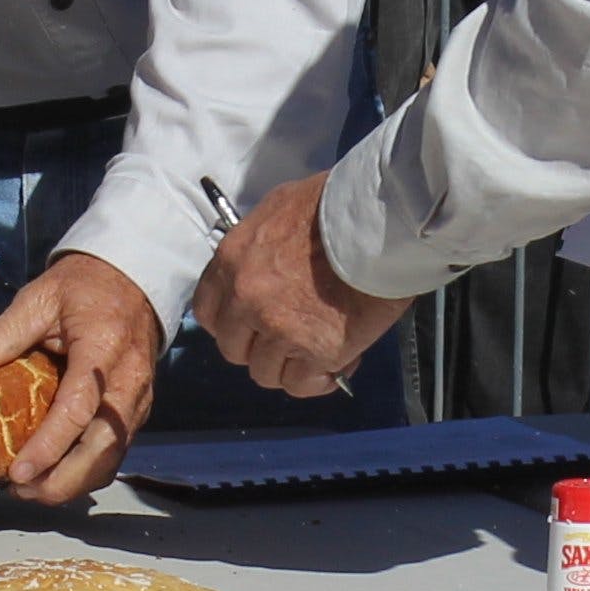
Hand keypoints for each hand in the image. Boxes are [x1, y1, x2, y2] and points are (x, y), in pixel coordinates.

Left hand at [0, 251, 162, 503]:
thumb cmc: (83, 289)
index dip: (49, 446)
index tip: (17, 473)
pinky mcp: (137, 412)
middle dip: (64, 480)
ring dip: (75, 483)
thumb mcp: (40, 298)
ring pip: (113, 456)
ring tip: (32, 493)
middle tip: (22, 494)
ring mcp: (138, 400)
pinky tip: (55, 478)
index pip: (78, 408)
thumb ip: (5, 332)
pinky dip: (87, 473)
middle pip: (103, 446)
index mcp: (104, 348)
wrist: (132, 281)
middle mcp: (129, 380)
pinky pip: (116, 452)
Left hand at [195, 173, 403, 404]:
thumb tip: (263, 263)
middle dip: (259, 348)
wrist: (382, 223)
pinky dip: (316, 380)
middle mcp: (246, 299)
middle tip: (290, 338)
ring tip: (318, 350)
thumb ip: (260, 246)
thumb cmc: (337, 206)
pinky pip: (300, 384)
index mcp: (232, 261)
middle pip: (234, 349)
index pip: (208, 311)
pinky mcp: (315, 352)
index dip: (230, 323)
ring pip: (265, 372)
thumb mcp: (279, 208)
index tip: (250, 325)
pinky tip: (335, 364)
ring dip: (289, 366)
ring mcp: (279, 329)